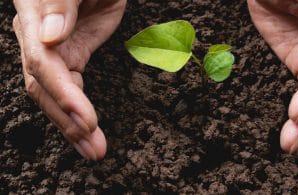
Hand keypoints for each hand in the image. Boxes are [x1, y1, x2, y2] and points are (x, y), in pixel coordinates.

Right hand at [13, 0, 126, 159]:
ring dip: (75, 125)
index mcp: (35, 20)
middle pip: (47, 89)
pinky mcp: (72, 56)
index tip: (86, 120)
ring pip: (58, 95)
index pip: (43, 66)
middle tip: (94, 148)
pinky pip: (71, 88)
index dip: (64, 96)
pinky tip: (86, 130)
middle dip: (69, 122)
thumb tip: (50, 37)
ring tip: (94, 149)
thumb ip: (59, 4)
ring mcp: (55, 52)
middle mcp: (39, 41)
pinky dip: (79, 110)